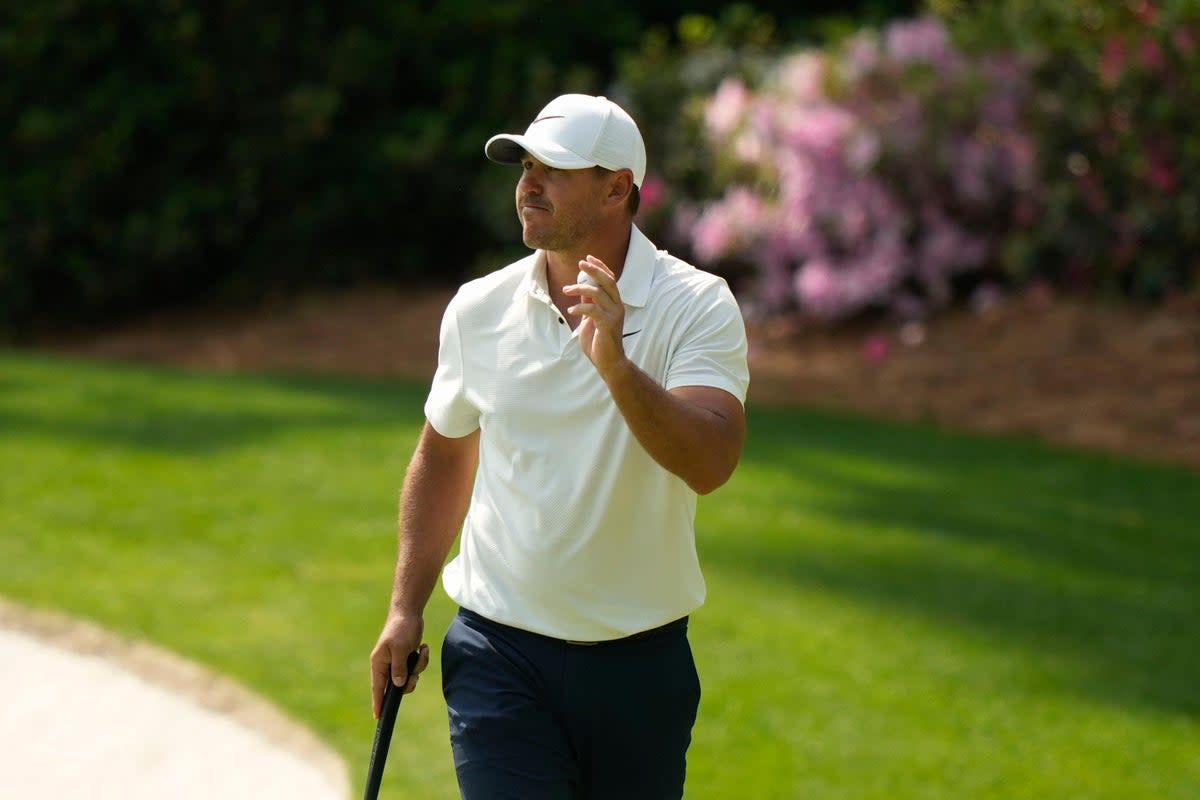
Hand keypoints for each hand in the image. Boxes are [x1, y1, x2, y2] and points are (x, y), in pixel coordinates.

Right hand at [369, 613, 429, 718]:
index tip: (378, 717)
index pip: (377, 688)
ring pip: (409, 677)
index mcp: (379, 663)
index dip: (378, 703)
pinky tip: (423, 646)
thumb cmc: (401, 629)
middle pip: (396, 686)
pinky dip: (421, 659)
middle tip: (415, 673)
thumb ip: (399, 668)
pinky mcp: (407, 658)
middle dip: (409, 680)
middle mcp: (386, 665)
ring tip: (420, 650)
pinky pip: (416, 667)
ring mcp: (397, 662)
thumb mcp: (400, 649)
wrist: (409, 613)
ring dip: (418, 667)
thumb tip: (397, 685)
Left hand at [566, 255, 627, 376]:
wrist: (608, 362)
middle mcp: (617, 306)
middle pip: (608, 281)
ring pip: (598, 293)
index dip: (600, 266)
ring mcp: (614, 315)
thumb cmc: (599, 341)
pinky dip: (580, 307)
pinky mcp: (608, 325)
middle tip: (580, 262)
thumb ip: (590, 302)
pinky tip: (571, 309)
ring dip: (580, 288)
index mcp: (615, 303)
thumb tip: (582, 287)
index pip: (610, 279)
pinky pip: (593, 310)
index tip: (588, 257)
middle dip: (594, 269)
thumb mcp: (592, 318)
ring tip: (566, 290)